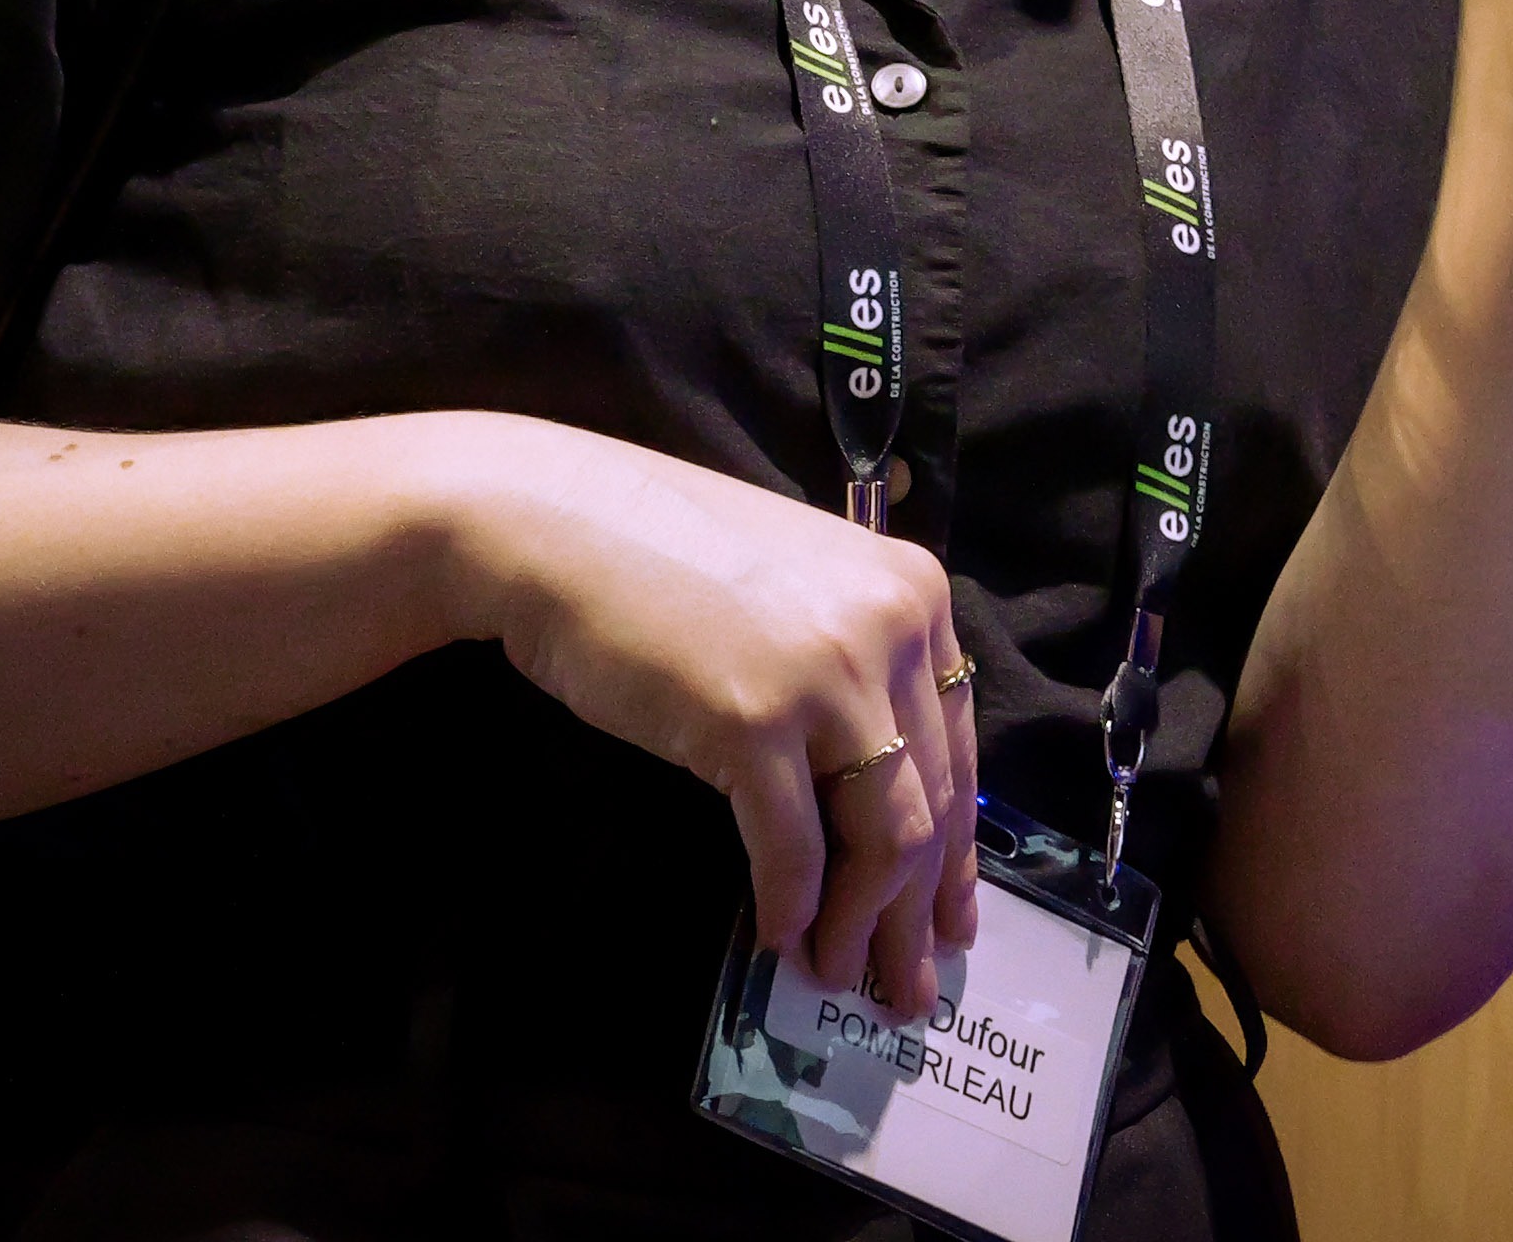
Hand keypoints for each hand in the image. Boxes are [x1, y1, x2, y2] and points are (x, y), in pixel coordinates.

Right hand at [450, 427, 983, 1018]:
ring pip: (883, 837)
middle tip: (909, 986)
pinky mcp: (752, 720)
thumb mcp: (799, 589)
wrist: (552, 525)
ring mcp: (826, 675)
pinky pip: (793, 846)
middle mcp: (891, 628)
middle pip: (933, 804)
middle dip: (920, 911)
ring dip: (862, 925)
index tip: (950, 917)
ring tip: (840, 975)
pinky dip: (792, 905)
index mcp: (914, 594)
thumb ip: (855, 664)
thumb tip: (879, 792)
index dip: (957, 852)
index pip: (960, 751)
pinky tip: (779, 938)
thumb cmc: (663, 557)